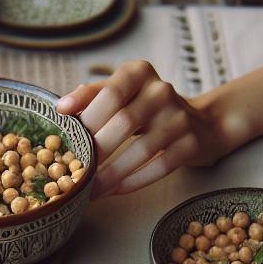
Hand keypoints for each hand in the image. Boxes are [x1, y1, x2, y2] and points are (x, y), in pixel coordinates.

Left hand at [56, 60, 225, 195]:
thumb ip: (93, 96)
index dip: (86, 110)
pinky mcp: (191, 143)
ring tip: (90, 190)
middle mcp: (162, 91)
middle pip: (124, 122)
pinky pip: (159, 167)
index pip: (110, 91)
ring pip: (141, 150)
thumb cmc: (146, 108)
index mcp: (139, 72)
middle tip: (75, 171)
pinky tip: (114, 191)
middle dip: (96, 150)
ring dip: (111, 174)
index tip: (64, 127)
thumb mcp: (122, 92)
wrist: (200, 123)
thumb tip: (62, 108)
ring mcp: (180, 117)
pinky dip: (133, 181)